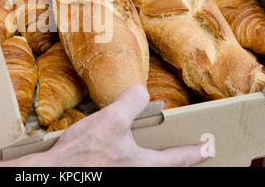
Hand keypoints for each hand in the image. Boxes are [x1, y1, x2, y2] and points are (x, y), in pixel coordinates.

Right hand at [44, 84, 208, 166]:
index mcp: (143, 164)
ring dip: (156, 160)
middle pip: (164, 168)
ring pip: (145, 167)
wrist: (55, 171)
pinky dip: (134, 159)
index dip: (195, 151)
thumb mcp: (112, 120)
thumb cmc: (83, 152)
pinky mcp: (106, 172)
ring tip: (156, 149)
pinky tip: (120, 148)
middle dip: (178, 160)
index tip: (209, 148)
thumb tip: (141, 91)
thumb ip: (132, 102)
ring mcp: (121, 173)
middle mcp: (135, 173)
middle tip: (190, 152)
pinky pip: (128, 165)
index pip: (177, 158)